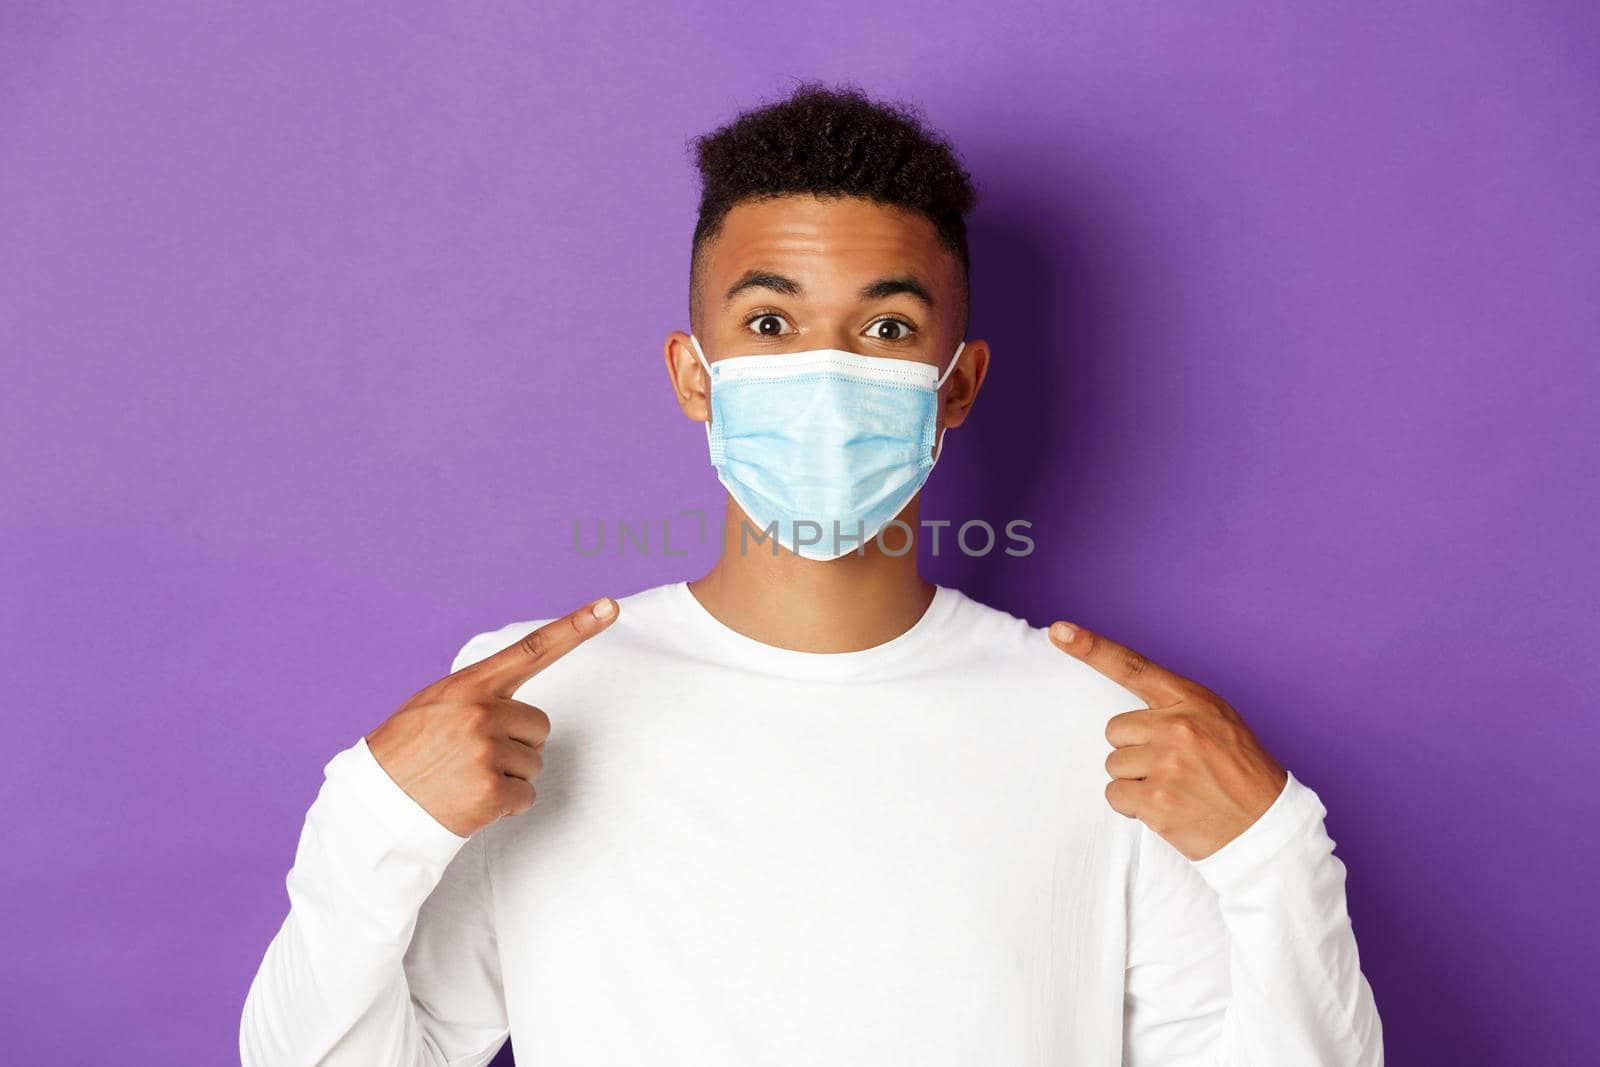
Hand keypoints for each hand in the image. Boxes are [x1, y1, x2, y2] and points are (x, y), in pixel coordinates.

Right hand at [364, 596, 618, 837]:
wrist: (375, 807)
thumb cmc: (406, 754)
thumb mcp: (434, 706)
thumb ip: (477, 697)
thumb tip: (517, 708)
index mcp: (468, 687)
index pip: (531, 649)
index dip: (574, 627)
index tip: (608, 607)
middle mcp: (480, 713)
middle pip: (539, 726)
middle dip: (517, 745)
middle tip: (474, 759)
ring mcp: (486, 752)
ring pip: (534, 763)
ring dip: (509, 777)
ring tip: (466, 779)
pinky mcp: (490, 791)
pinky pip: (525, 796)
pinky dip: (505, 805)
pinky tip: (471, 802)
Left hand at [1048, 620, 1287, 860]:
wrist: (1268, 829)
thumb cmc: (1241, 775)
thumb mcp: (1219, 723)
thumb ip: (1178, 710)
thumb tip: (1134, 716)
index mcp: (1192, 700)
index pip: (1132, 666)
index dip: (1091, 647)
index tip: (1058, 631)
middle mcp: (1177, 726)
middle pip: (1115, 731)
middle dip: (1135, 751)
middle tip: (1175, 770)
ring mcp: (1167, 763)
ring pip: (1114, 765)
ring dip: (1135, 782)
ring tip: (1176, 791)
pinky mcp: (1157, 799)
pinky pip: (1116, 795)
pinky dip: (1134, 807)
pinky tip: (1168, 810)